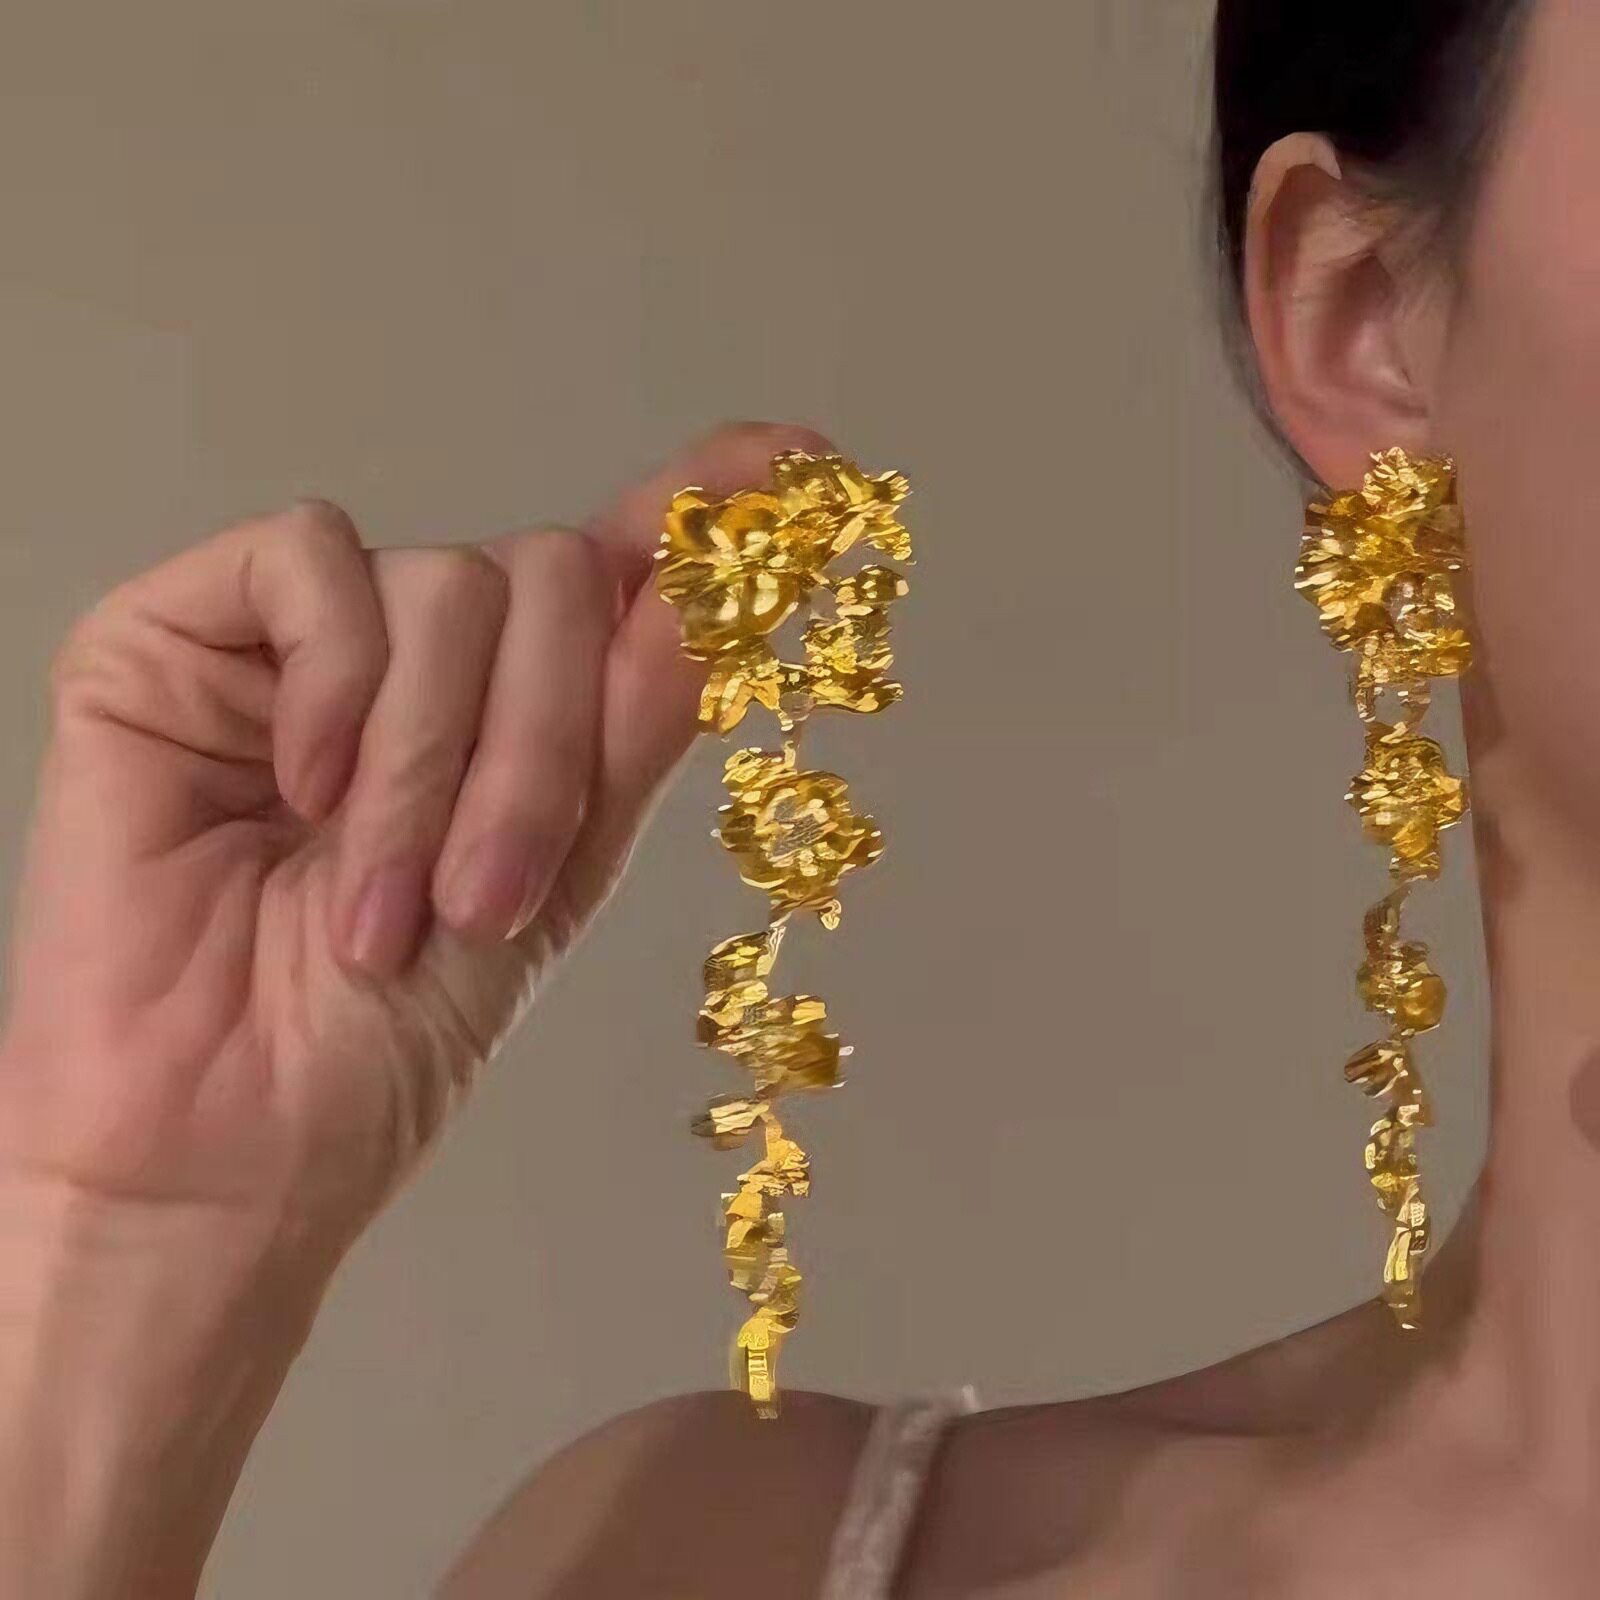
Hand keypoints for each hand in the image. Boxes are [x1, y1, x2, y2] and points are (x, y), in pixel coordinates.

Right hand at [0, 422, 828, 1597]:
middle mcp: (426, 664)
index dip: (708, 509)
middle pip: (553, 578)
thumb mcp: (552, 885)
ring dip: (436, 765)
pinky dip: (335, 685)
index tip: (810, 464)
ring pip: (447, 586)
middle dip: (545, 747)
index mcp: (521, 718)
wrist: (224, 1143)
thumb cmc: (378, 1043)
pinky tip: (299, 790)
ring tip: (385, 909)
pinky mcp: (181, 637)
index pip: (622, 575)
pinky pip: (309, 569)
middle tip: (491, 897)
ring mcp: (305, 645)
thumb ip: (626, 732)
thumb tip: (718, 600)